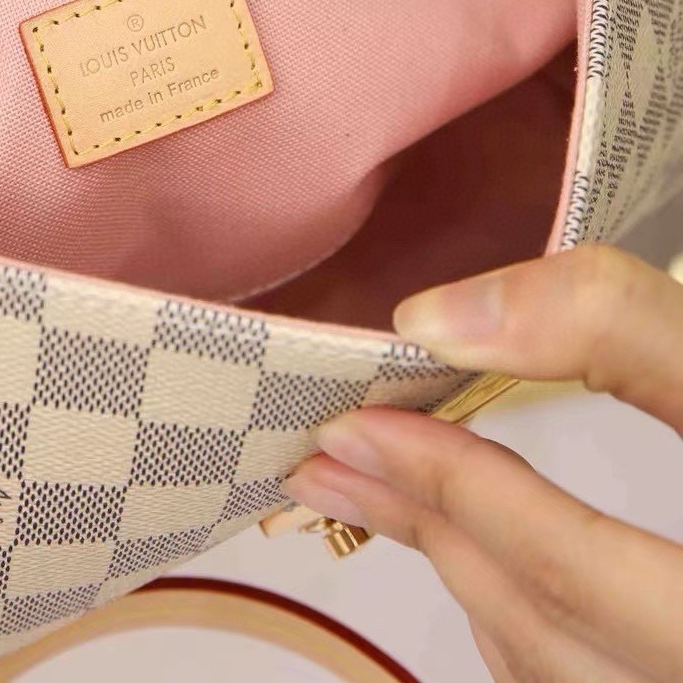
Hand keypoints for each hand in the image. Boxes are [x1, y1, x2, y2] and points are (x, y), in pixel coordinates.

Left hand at [283, 247, 682, 682]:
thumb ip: (619, 333)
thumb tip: (443, 320)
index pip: (561, 566)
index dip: (450, 488)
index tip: (355, 422)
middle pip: (539, 625)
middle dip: (420, 529)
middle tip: (319, 460)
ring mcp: (680, 679)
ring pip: (550, 663)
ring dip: (459, 572)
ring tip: (367, 496)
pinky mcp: (673, 660)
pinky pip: (576, 668)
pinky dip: (516, 607)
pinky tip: (480, 552)